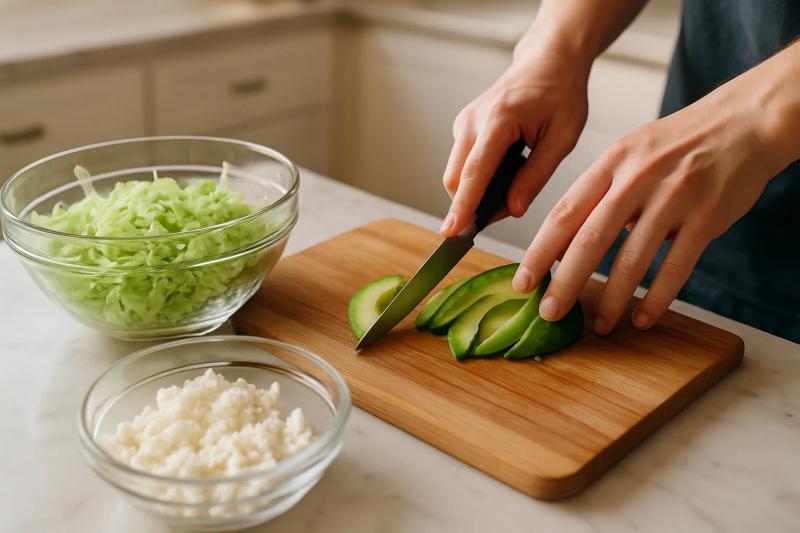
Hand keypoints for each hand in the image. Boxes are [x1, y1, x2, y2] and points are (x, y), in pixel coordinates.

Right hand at [440, 44, 589, 235]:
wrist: (548, 60)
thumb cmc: (561, 94)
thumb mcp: (563, 137)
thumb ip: (536, 175)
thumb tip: (513, 209)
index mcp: (498, 120)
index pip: (474, 172)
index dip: (462, 206)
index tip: (451, 232)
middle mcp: (472, 121)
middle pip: (454, 178)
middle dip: (471, 205)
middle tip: (506, 211)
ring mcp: (464, 123)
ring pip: (456, 174)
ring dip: (477, 193)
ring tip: (513, 187)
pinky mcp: (463, 128)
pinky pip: (462, 164)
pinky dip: (478, 179)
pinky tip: (507, 171)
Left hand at [512, 78, 774, 333]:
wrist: (743, 122)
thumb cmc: (677, 146)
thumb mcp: (629, 156)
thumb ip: (598, 196)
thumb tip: (563, 248)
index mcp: (610, 163)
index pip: (563, 213)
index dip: (539, 252)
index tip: (522, 282)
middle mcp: (637, 178)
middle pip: (590, 239)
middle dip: (565, 282)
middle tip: (549, 312)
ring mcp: (673, 196)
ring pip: (632, 258)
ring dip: (612, 299)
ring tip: (600, 326)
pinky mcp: (706, 216)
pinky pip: (676, 267)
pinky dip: (657, 298)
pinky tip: (642, 319)